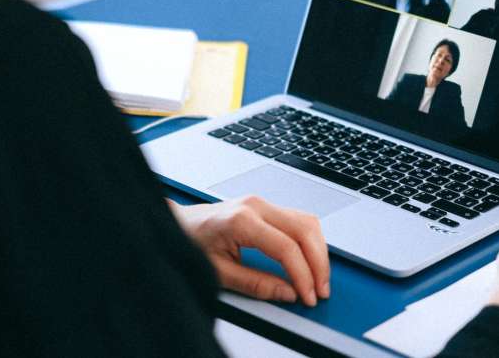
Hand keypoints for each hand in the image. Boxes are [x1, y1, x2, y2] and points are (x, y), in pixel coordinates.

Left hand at [168, 196, 329, 306]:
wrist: (178, 224)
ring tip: (318, 278)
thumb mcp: (219, 272)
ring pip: (307, 222)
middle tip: (320, 290)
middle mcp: (255, 206)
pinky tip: (310, 260)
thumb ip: (256, 284)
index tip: (308, 295)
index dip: (303, 275)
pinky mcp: (265, 206)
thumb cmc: (192, 242)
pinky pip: (298, 219)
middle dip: (318, 263)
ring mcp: (261, 202)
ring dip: (318, 251)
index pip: (286, 247)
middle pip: (304, 230)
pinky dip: (310, 240)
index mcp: (242, 220)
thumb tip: (288, 293)